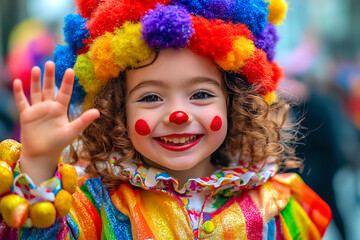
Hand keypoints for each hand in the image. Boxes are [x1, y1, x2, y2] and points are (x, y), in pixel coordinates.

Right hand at [13, 61, 98, 183]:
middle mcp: (49, 106)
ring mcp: (37, 110)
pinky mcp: (26, 115)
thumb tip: (98, 112)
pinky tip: (17, 82)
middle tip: (50, 62)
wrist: (42, 154)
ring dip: (36, 81)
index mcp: (60, 109)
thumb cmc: (59, 143)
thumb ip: (83, 120)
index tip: (70, 70)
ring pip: (36, 92)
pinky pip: (22, 102)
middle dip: (50, 76)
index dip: (67, 82)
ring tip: (37, 68)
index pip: (64, 92)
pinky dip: (19, 93)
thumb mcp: (73, 131)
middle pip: (49, 88)